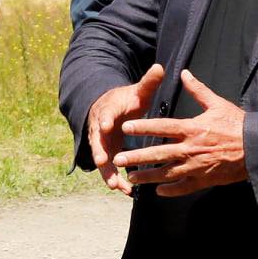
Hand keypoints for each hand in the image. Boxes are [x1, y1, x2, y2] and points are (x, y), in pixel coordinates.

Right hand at [86, 64, 165, 196]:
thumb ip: (147, 82)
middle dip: (99, 152)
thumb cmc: (125, 101)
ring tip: (115, 185)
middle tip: (102, 162)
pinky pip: (109, 167)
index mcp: (108, 110)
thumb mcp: (136, 92)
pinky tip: (125, 191)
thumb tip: (160, 67)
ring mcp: (101, 143)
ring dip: (107, 172)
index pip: (104, 114)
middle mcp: (99, 128)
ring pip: (101, 158)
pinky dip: (115, 178)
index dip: (104, 120)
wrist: (110, 109)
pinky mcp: (106, 153)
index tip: (105, 126)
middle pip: (97, 141)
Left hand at [116, 69, 248, 197]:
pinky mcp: (204, 179)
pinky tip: (158, 191)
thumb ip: (198, 90)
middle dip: (136, 157)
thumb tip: (185, 72)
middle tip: (118, 159)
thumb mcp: (217, 104)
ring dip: (147, 176)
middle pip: (157, 153)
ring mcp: (196, 166)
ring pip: (166, 174)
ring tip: (132, 178)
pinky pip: (183, 187)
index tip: (125, 127)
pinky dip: (170, 190)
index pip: (161, 127)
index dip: (142, 126)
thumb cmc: (238, 124)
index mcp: (192, 128)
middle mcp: (190, 149)